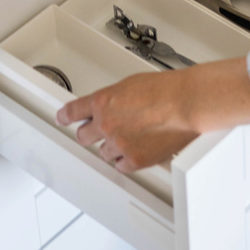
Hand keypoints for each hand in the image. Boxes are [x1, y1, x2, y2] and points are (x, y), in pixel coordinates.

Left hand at [57, 70, 200, 171]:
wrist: (187, 103)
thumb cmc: (167, 90)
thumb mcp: (132, 84)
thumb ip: (114, 98)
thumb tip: (111, 105)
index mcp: (104, 100)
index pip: (74, 111)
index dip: (66, 116)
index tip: (63, 118)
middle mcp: (107, 123)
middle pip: (84, 136)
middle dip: (92, 133)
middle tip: (105, 130)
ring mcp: (119, 143)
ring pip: (104, 152)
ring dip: (114, 146)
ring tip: (134, 136)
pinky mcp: (134, 160)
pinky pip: (121, 165)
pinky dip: (128, 159)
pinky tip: (140, 148)